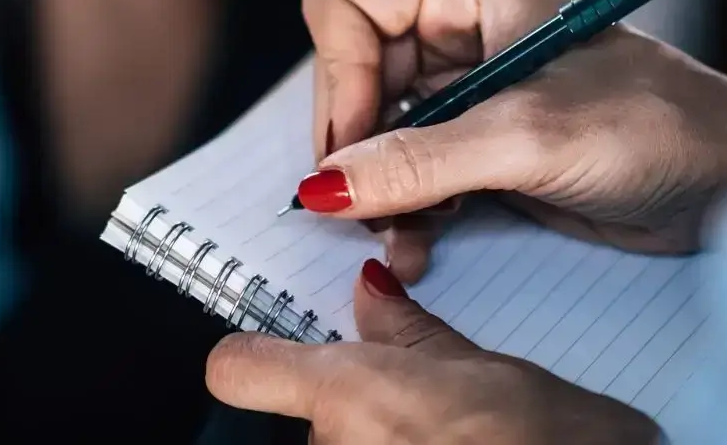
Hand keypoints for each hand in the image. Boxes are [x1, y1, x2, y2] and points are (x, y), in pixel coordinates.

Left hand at [206, 258, 660, 443]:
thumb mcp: (491, 372)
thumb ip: (413, 334)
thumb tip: (370, 295)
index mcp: (351, 396)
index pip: (236, 370)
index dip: (251, 358)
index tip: (266, 352)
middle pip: (305, 421)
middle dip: (353, 412)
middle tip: (423, 408)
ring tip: (455, 442)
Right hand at [299, 0, 726, 280]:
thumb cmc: (658, 125)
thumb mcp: (527, 140)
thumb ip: (418, 162)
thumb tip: (323, 186)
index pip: (343, 10)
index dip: (342, 84)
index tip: (359, 153)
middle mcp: (452, 17)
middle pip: (347, 75)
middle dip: (357, 151)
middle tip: (372, 212)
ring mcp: (460, 79)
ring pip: (367, 130)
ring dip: (377, 192)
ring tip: (403, 242)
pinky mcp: (472, 134)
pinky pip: (401, 167)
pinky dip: (402, 209)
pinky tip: (421, 245)